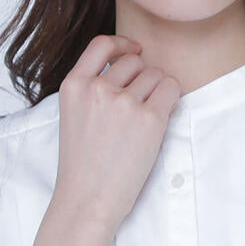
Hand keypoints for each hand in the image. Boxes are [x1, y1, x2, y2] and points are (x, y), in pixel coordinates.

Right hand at [51, 35, 182, 234]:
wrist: (88, 200)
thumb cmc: (82, 165)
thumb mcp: (73, 116)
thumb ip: (92, 89)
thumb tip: (130, 63)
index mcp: (73, 86)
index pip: (101, 45)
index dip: (122, 45)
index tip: (134, 51)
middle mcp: (97, 88)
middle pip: (135, 62)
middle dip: (141, 79)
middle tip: (136, 110)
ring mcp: (124, 102)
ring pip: (155, 75)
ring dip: (156, 92)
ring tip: (142, 123)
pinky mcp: (149, 118)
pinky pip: (171, 89)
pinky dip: (170, 100)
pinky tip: (158, 121)